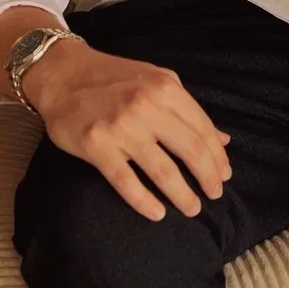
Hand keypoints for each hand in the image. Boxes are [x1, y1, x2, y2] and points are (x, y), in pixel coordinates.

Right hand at [24, 39, 232, 220]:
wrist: (64, 74)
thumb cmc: (115, 77)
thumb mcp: (157, 80)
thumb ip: (187, 109)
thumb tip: (223, 139)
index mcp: (166, 87)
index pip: (203, 128)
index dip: (217, 156)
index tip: (224, 174)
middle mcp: (147, 106)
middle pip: (190, 150)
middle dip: (208, 177)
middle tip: (215, 195)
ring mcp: (122, 128)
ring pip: (162, 171)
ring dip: (182, 195)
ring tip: (193, 209)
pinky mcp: (97, 147)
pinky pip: (126, 182)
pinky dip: (145, 202)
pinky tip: (158, 213)